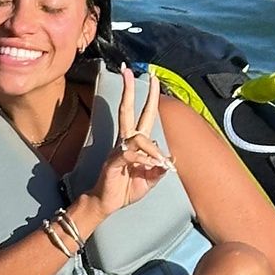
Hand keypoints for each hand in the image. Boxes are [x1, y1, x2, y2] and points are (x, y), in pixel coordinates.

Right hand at [85, 69, 171, 218]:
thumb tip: (168, 160)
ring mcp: (118, 150)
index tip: (152, 78)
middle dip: (131, 90)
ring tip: (159, 164)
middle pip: (128, 110)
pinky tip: (148, 167)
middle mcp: (126, 142)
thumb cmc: (125, 190)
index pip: (143, 114)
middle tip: (131, 71)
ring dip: (152, 150)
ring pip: (138, 137)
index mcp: (135, 143)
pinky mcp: (113, 162)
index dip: (149, 97)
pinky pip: (130, 154)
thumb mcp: (149, 180)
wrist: (106, 204)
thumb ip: (159, 170)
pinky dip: (142, 159)